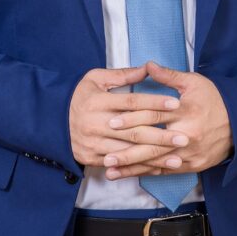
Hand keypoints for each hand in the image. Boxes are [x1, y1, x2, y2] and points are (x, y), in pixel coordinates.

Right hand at [68, 63, 192, 175]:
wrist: (52, 122)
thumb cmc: (79, 96)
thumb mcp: (95, 79)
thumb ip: (122, 75)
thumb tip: (148, 68)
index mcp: (98, 101)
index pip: (132, 103)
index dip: (155, 102)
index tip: (176, 104)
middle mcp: (96, 124)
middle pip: (134, 130)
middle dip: (161, 135)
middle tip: (184, 137)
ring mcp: (94, 143)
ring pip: (129, 151)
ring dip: (155, 155)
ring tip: (177, 156)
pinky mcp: (92, 158)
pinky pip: (120, 164)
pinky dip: (139, 167)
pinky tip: (157, 167)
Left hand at [100, 60, 233, 178]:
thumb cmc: (215, 99)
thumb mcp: (194, 82)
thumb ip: (169, 76)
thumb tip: (147, 65)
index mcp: (186, 112)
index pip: (154, 116)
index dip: (132, 119)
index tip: (111, 122)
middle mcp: (187, 135)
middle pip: (152, 144)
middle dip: (127, 150)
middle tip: (105, 154)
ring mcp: (190, 153)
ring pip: (157, 162)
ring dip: (132, 167)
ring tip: (111, 170)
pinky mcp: (193, 165)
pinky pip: (166, 171)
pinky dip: (147, 173)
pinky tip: (130, 175)